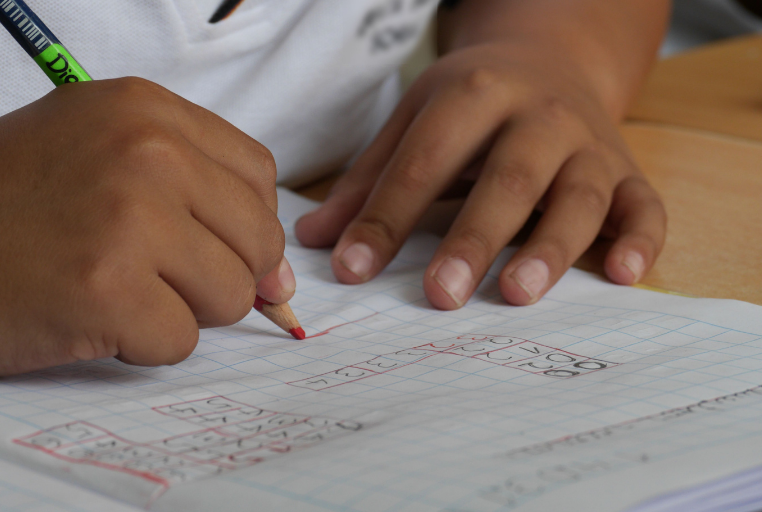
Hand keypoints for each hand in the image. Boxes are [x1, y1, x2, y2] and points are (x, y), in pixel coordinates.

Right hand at [0, 78, 292, 375]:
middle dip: (220, 275)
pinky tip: (92, 316)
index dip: (245, 225)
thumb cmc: (16, 208)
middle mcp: (145, 151)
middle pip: (258, 240)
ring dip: (181, 310)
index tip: (218, 248)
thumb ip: (202, 202)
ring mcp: (128, 218)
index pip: (258, 176)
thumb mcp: (106, 162)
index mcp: (146, 110)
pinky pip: (181, 340)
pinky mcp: (107, 288)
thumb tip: (281, 281)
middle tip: (155, 275)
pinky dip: (142, 344)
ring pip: (231, 295)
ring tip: (117, 289)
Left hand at [296, 42, 665, 308]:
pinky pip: (645, 205)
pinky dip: (641, 240)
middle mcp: (538, 115)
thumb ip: (369, 181)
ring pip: (579, 196)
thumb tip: (314, 241)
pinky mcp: (627, 170)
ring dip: (551, 246)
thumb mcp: (416, 121)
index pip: (424, 162)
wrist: (552, 60)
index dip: (386, 218)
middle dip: (474, 237)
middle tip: (440, 295)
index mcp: (474, 95)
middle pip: (508, 178)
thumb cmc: (473, 104)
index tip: (352, 271)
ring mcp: (589, 143)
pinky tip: (623, 276)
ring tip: (517, 294)